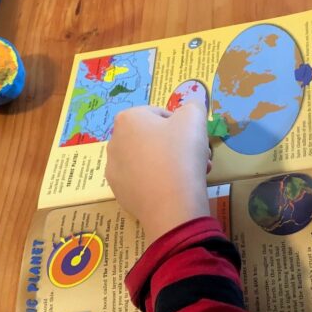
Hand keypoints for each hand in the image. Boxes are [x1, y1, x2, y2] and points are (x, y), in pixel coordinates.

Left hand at [106, 104, 211, 243]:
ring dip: (171, 163)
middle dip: (177, 146)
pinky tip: (174, 190)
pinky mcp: (120, 193)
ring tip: (191, 176)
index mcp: (128, 119)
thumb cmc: (181, 154)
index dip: (182, 126)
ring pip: (149, 160)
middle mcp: (114, 141)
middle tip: (197, 158)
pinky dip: (159, 182)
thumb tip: (191, 107)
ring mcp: (114, 170)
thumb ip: (193, 106)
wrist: (173, 205)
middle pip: (153, 138)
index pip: (161, 115)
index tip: (194, 139)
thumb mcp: (195, 118)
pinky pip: (143, 180)